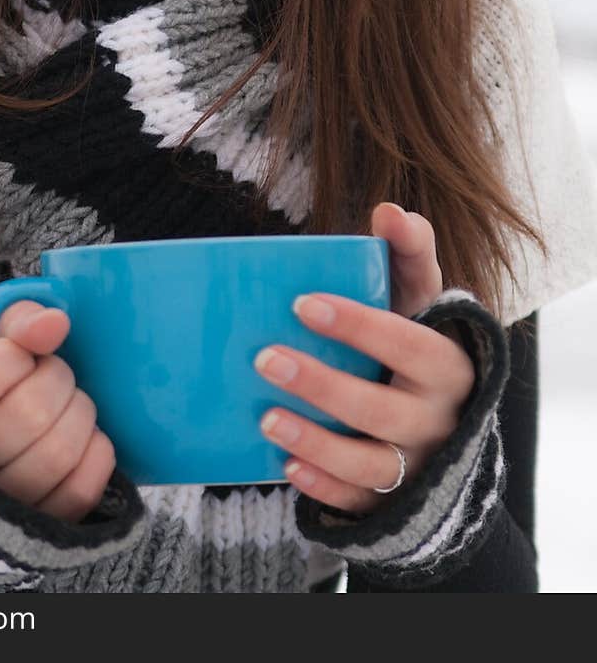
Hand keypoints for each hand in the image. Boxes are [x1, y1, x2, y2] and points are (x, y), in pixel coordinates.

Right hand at [0, 299, 116, 523]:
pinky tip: (80, 438)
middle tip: (50, 377)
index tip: (17, 358)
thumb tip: (55, 324)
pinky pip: (81, 488)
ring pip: (59, 451)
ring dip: (78, 415)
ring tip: (65, 408)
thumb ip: (18, 320)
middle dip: (57, 379)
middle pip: (31, 413)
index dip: (17, 356)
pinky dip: (95, 452)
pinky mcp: (36, 525)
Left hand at [253, 203, 475, 513]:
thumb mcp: (420, 298)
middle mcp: (439, 421)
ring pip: (368, 464)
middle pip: (381, 410)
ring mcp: (418, 467)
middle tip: (265, 356)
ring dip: (315, 440)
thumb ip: (408, 251)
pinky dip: (321, 484)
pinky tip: (284, 463)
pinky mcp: (393, 503)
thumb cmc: (413, 342)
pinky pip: (356, 502)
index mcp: (448, 366)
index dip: (358, 325)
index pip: (408, 344)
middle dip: (322, 385)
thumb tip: (390, 210)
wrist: (442, 423)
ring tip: (266, 416)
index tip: (302, 302)